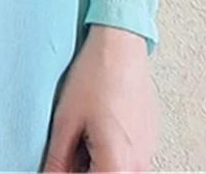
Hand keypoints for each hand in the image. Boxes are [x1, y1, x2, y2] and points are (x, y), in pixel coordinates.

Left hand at [41, 24, 158, 172]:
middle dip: (82, 168)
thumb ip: (57, 160)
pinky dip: (108, 152)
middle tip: (69, 146)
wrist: (120, 44)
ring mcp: (146, 151)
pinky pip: (127, 158)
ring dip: (96, 162)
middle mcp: (139, 164)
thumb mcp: (65, 120)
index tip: (58, 166)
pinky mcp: (148, 139)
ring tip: (81, 134)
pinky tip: (95, 127)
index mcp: (117, 164)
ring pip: (116, 169)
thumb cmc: (96, 75)